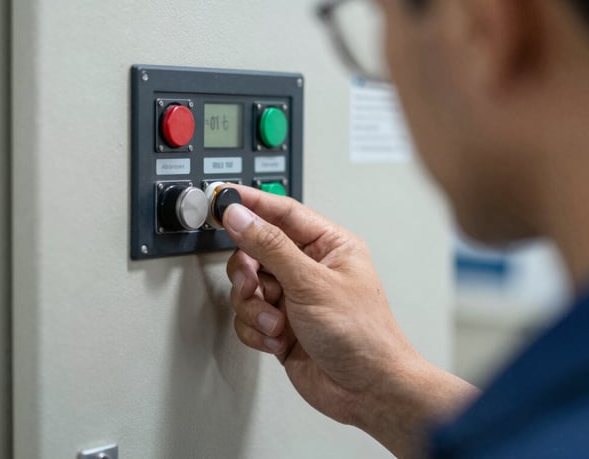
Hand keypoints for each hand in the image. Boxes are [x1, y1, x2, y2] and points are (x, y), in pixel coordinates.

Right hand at [222, 185, 477, 457]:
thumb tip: (240, 217)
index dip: (250, 203)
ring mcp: (292, 297)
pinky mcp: (279, 324)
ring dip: (255, 309)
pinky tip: (278, 340)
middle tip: (252, 285)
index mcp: (328, 245)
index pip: (281, 212)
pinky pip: (247, 317)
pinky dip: (257, 330)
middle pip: (255, 250)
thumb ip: (270, 246)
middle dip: (249, 273)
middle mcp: (308, 268)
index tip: (221, 198)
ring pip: (247, 286)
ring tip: (276, 323)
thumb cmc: (362, 335)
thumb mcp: (312, 283)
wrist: (367, 391)